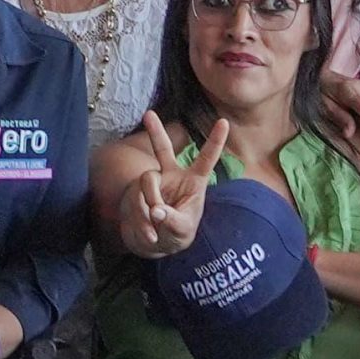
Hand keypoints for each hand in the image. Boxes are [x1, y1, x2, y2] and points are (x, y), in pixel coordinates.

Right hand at [119, 114, 229, 258]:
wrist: (154, 244)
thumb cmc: (177, 234)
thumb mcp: (182, 230)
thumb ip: (172, 220)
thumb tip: (155, 210)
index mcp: (193, 182)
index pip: (206, 159)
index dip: (215, 141)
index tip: (224, 121)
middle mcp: (171, 176)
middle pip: (163, 150)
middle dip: (155, 132)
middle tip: (148, 114)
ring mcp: (152, 183)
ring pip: (147, 180)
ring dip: (150, 202)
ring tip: (155, 223)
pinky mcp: (135, 194)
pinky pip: (135, 200)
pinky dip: (142, 221)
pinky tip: (150, 234)